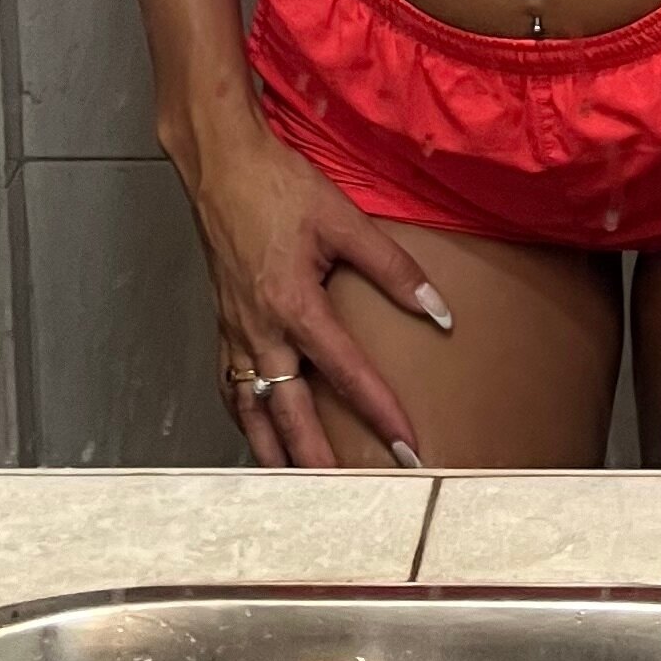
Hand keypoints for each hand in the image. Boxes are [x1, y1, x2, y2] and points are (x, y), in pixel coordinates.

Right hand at [176, 101, 448, 469]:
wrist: (222, 165)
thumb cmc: (278, 186)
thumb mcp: (345, 221)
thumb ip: (394, 269)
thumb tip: (437, 309)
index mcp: (293, 307)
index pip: (346, 375)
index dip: (380, 414)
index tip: (407, 447)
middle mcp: (259, 331)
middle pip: (290, 416)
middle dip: (322, 460)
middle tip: (352, 495)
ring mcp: (235, 333)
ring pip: (252, 413)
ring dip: (276, 454)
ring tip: (301, 488)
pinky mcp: (222, 327)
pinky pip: (231, 389)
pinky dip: (247, 419)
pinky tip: (260, 431)